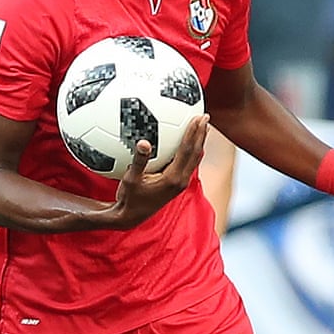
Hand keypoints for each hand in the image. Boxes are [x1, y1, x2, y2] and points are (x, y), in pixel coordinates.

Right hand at [107, 114, 208, 228]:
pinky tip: (186, 144)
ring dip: (199, 142)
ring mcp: (180, 184)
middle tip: (205, 116)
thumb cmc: (128, 198)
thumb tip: (143, 142)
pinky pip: (188, 164)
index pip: (187, 151)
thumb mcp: (130, 179)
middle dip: (201, 134)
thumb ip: (139, 160)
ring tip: (202, 127)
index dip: (193, 133)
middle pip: (196, 153)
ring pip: (194, 159)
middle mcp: (180, 181)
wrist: (131, 217)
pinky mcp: (176, 185)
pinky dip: (190, 151)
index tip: (197, 117)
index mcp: (173, 178)